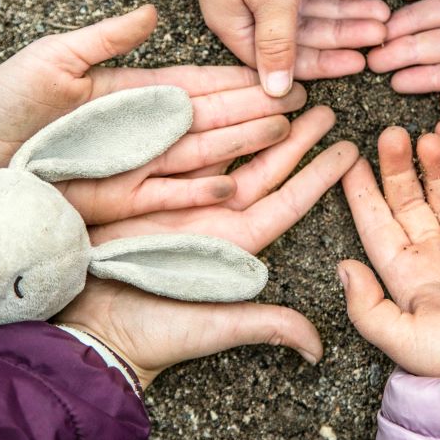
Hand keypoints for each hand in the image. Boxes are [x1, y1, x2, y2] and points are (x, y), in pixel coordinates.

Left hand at [0, 5, 308, 221]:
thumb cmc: (8, 100)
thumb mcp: (58, 57)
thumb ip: (108, 37)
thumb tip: (152, 12)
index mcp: (134, 92)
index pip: (197, 84)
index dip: (235, 79)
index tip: (271, 70)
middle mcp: (145, 130)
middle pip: (212, 118)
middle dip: (256, 108)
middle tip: (299, 98)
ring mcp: (138, 164)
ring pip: (203, 153)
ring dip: (244, 144)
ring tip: (285, 132)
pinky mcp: (123, 199)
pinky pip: (171, 193)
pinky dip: (203, 190)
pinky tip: (238, 183)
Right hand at [59, 107, 357, 386]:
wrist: (90, 329)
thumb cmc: (154, 333)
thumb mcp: (215, 325)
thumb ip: (267, 325)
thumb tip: (317, 346)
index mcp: (237, 244)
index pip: (288, 202)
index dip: (318, 176)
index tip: (349, 150)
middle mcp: (216, 217)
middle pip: (264, 168)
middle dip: (294, 137)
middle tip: (323, 106)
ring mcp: (182, 200)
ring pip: (227, 150)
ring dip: (252, 120)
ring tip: (281, 93)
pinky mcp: (147, 188)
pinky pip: (182, 147)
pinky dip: (200, 121)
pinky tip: (219, 94)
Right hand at [199, 0, 388, 95]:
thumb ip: (279, 46)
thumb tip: (276, 92)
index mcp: (229, 22)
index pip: (278, 59)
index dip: (322, 64)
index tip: (359, 63)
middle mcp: (240, 7)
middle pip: (299, 34)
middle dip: (343, 34)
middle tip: (382, 34)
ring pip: (308, 9)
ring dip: (345, 12)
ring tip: (383, 13)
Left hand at [338, 127, 439, 377]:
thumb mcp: (407, 339)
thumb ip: (368, 307)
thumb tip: (342, 268)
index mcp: (407, 277)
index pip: (376, 224)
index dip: (361, 192)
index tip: (349, 158)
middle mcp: (435, 258)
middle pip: (409, 202)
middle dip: (398, 167)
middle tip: (391, 132)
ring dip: (435, 167)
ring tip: (429, 135)